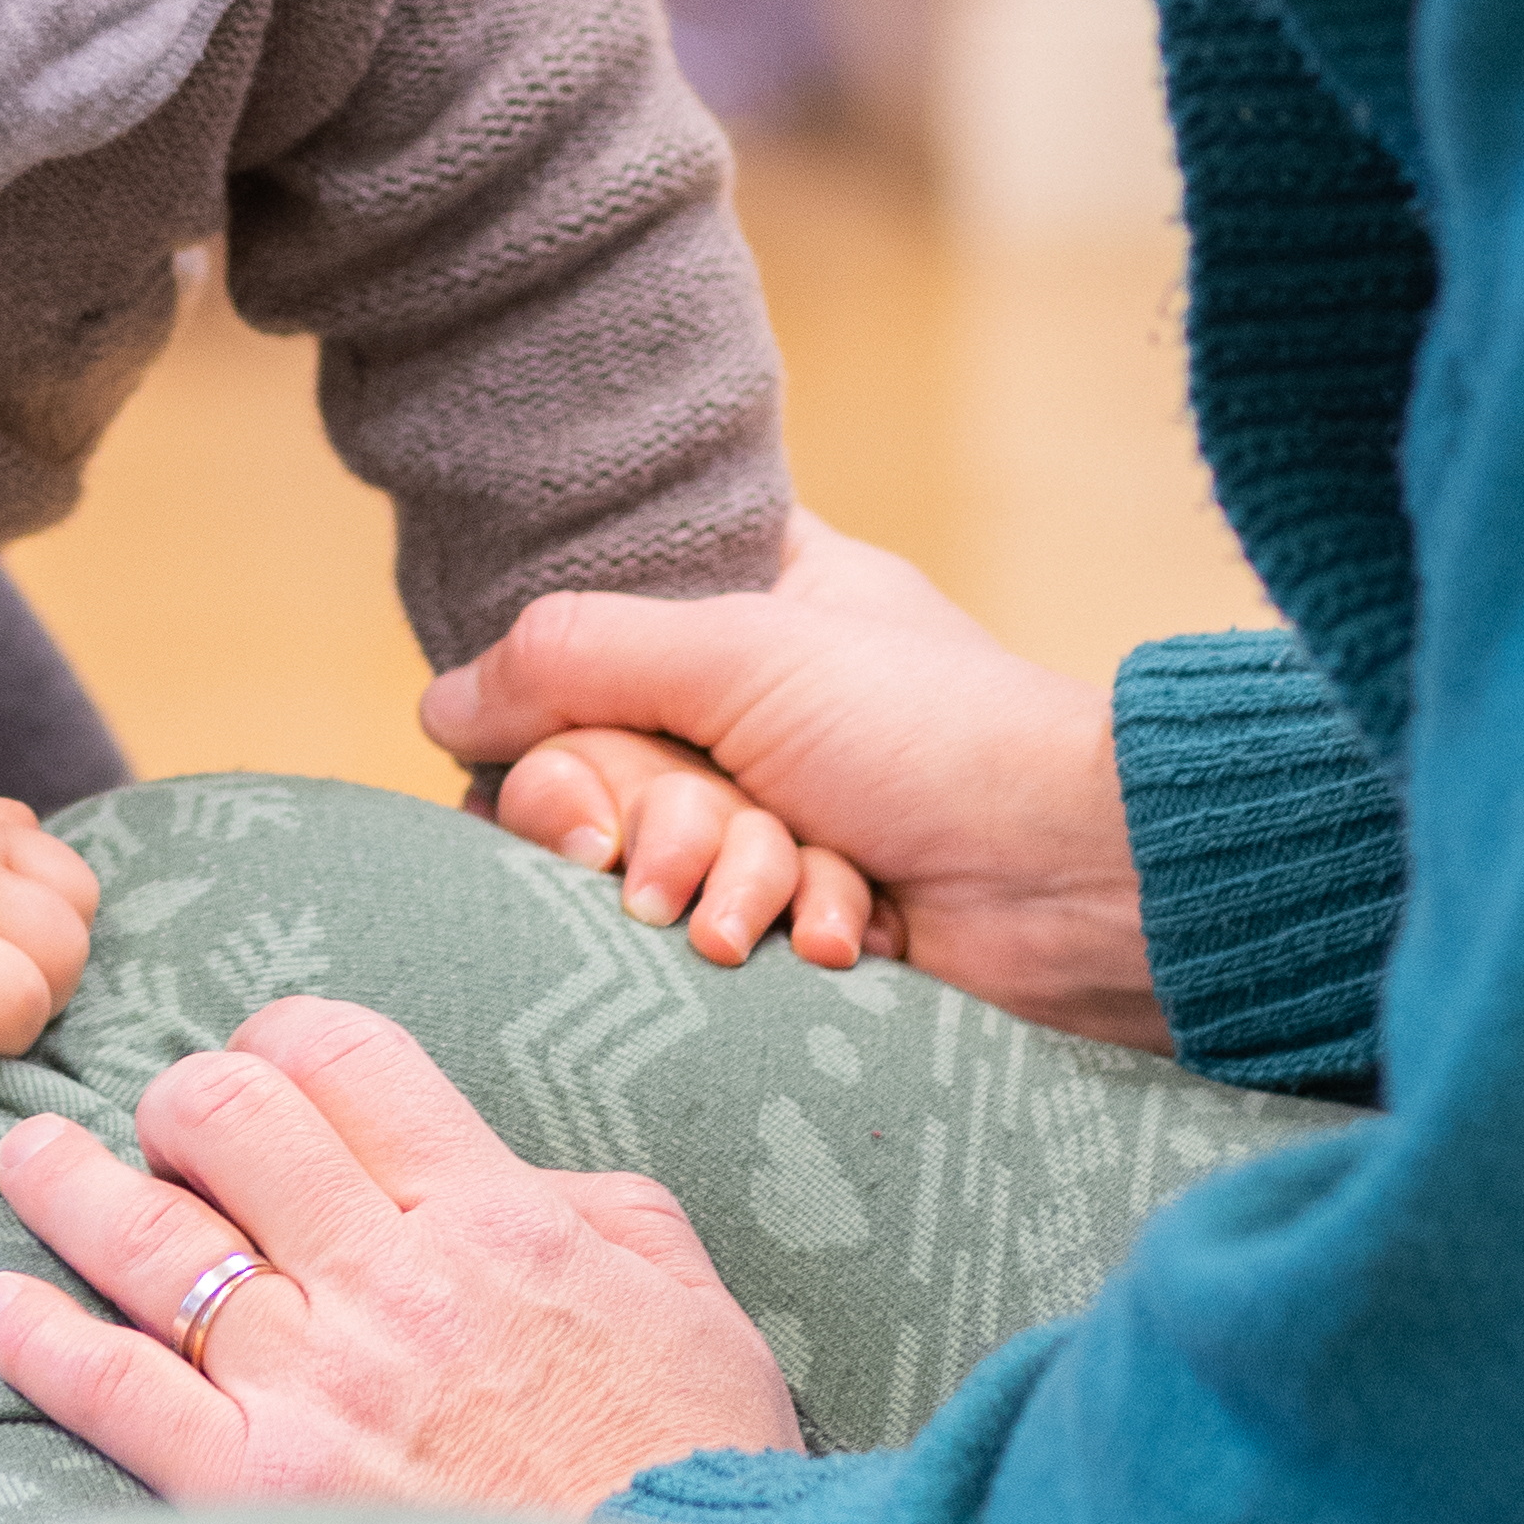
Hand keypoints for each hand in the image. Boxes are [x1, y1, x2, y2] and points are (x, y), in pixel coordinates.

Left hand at [0, 991, 800, 1514]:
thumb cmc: (694, 1477)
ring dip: (66, 1181)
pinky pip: (109, 1389)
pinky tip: (0, 1308)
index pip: (344, 1057)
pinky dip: (37, 1337)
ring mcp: (311, 1386)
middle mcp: (387, 1280)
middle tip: (165, 1126)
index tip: (266, 1068)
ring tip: (30, 1161)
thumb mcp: (688, 1303)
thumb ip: (593, 1208)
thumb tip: (499, 1173)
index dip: (283, 1041)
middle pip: (227, 1116)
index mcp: (494, 1218)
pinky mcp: (252, 1495)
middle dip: (180, 1099)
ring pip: (145, 1234)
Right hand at [426, 505, 1174, 1047]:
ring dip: (725, 882)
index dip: (567, 706)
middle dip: (654, 816)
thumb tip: (439, 708)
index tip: (579, 744)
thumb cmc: (936, 736)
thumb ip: (572, 658)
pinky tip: (844, 930)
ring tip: (790, 891)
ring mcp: (791, 803)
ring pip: (660, 855)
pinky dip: (781, 931)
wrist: (1084, 884)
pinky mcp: (813, 904)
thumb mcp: (739, 653)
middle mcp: (764, 697)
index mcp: (761, 593)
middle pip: (606, 763)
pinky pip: (729, 924)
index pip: (592, 636)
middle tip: (689, 839)